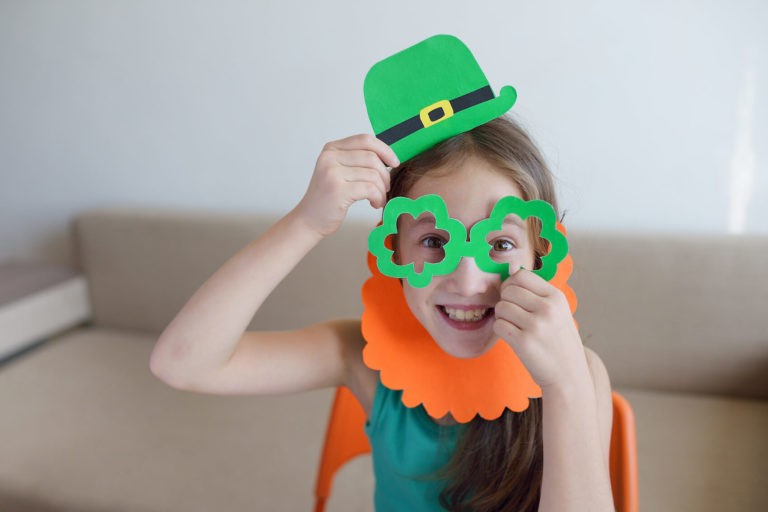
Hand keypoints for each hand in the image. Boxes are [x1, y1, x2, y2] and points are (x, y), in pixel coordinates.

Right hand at [293, 134, 398, 237]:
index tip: (394, 163)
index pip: (365, 140)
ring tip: (377, 199)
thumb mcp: (339, 171)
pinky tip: (374, 204)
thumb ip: (357, 160)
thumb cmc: (328, 198)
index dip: (384, 150)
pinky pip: (370, 189)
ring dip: (381, 190)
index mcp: (331, 149)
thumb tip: (387, 156)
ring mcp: (332, 173)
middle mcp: (329, 157)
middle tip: (384, 188)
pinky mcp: (337, 190)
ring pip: (373, 174)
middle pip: (372, 157)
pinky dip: (378, 197)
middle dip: (384, 175)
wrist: (309, 220)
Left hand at [493, 268, 588, 389]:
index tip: (512, 296)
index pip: (521, 275)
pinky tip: (512, 337)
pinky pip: (498, 325)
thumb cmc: (559, 342)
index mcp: (556, 297)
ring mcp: (535, 325)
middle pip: (508, 290)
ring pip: (501, 307)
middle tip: (513, 315)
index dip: (511, 284)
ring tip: (515, 327)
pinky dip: (501, 331)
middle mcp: (547, 308)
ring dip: (502, 317)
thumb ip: (537, 293)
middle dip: (505, 301)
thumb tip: (510, 270)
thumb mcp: (558, 312)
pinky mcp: (523, 342)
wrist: (569, 376)